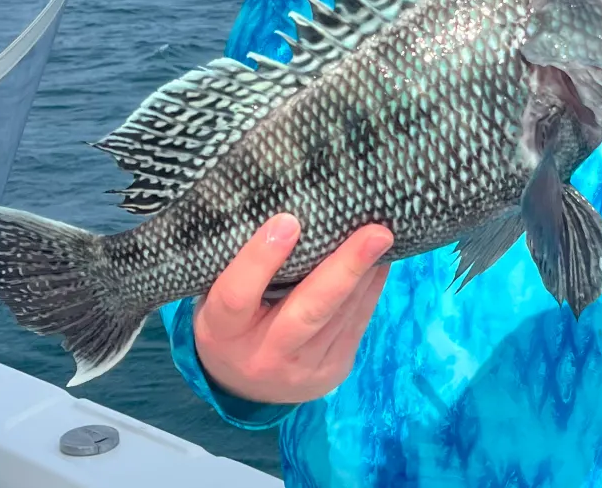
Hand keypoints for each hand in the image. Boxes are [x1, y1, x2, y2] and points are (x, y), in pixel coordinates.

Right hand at [193, 213, 391, 404]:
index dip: (260, 259)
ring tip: (384, 237)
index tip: (288, 220)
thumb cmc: (231, 322)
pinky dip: (370, 289)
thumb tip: (290, 212)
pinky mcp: (333, 371)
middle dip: (346, 269)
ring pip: (341, 315)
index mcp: (222, 331)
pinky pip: (357, 324)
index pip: (236, 295)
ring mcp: (302, 369)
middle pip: (308, 311)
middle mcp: (262, 354)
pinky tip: (381, 262)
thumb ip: (243, 267)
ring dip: (366, 274)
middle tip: (376, 233)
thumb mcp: (217, 298)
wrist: (244, 388)